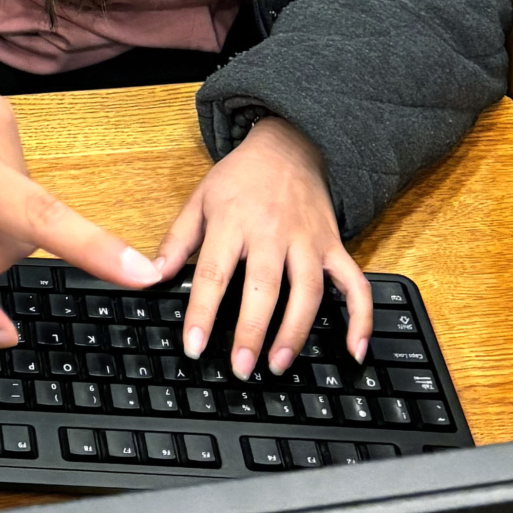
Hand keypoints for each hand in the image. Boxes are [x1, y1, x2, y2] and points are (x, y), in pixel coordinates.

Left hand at [154, 117, 372, 378]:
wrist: (288, 145)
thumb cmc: (239, 179)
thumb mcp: (198, 200)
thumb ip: (176, 241)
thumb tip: (151, 277)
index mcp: (231, 221)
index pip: (213, 273)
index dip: (202, 312)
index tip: (193, 347)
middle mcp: (271, 233)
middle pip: (263, 286)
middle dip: (252, 331)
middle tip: (241, 368)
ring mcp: (308, 241)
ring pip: (308, 291)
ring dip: (296, 331)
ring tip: (279, 364)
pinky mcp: (335, 246)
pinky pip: (356, 284)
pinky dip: (361, 317)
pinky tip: (356, 350)